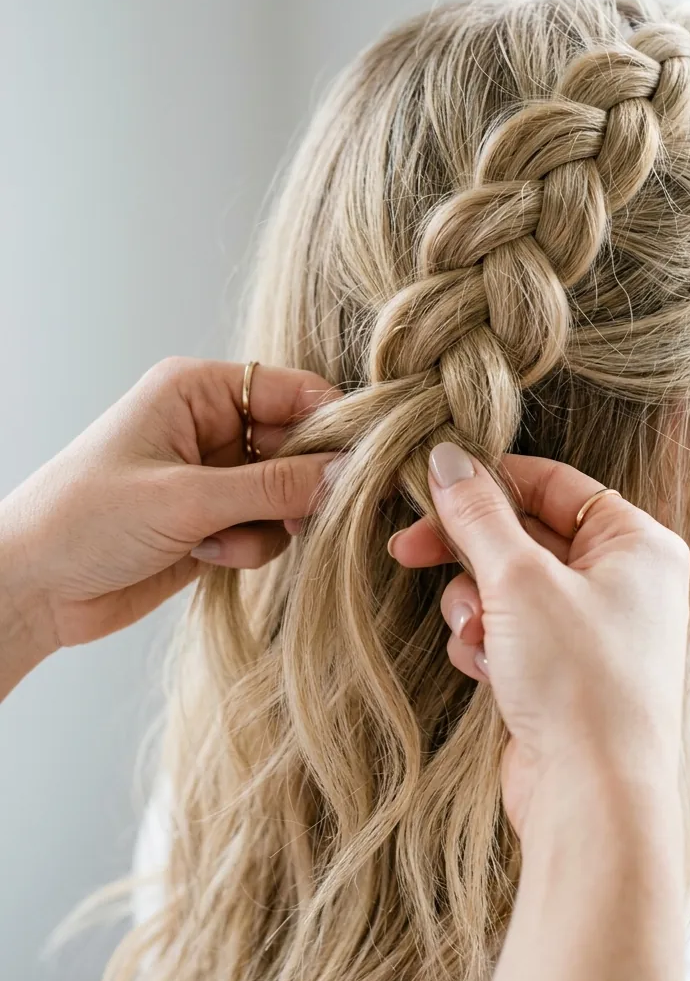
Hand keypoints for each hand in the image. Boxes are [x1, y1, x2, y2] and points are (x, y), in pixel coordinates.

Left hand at [0, 358, 339, 675]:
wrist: (30, 589)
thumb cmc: (85, 520)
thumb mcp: (185, 499)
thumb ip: (273, 488)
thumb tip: (349, 475)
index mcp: (196, 391)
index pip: (293, 391)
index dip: (333, 425)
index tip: (365, 463)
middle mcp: (209, 427)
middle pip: (298, 445)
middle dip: (303, 485)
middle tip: (303, 517)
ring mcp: (212, 478)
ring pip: (287, 495)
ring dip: (268, 525)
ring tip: (220, 541)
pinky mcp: (211, 524)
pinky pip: (265, 531)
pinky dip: (248, 549)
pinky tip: (204, 557)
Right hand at [389, 443, 689, 840]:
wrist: (593, 799)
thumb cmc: (578, 681)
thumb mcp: (519, 580)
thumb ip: (479, 514)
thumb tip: (447, 458)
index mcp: (638, 543)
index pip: (553, 483)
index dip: (488, 482)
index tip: (429, 488)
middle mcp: (623, 582)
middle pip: (524, 535)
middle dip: (470, 554)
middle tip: (407, 549)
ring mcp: (593, 631)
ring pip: (507, 587)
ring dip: (475, 607)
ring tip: (476, 637)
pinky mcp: (564, 674)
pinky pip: (508, 633)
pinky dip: (486, 646)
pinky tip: (486, 673)